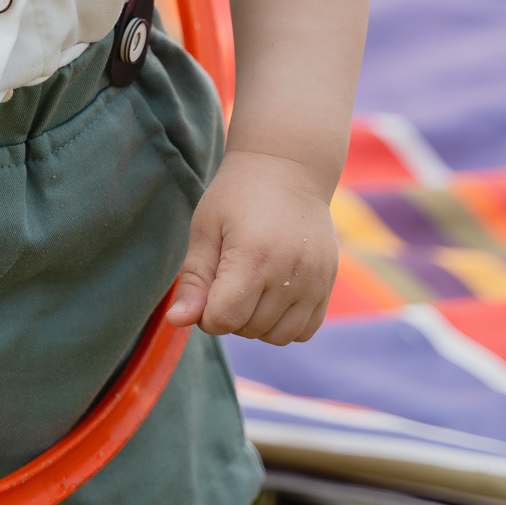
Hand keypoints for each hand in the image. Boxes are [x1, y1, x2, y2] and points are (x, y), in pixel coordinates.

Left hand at [163, 148, 338, 343]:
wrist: (288, 167)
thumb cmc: (237, 195)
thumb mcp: (205, 228)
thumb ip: (194, 279)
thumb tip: (176, 322)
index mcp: (253, 257)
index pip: (224, 319)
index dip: (205, 313)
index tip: (205, 287)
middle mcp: (290, 274)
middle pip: (250, 329)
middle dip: (230, 314)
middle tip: (226, 278)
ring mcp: (315, 281)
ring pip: (279, 337)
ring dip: (257, 324)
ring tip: (249, 287)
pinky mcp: (329, 283)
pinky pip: (306, 330)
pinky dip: (285, 324)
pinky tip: (272, 295)